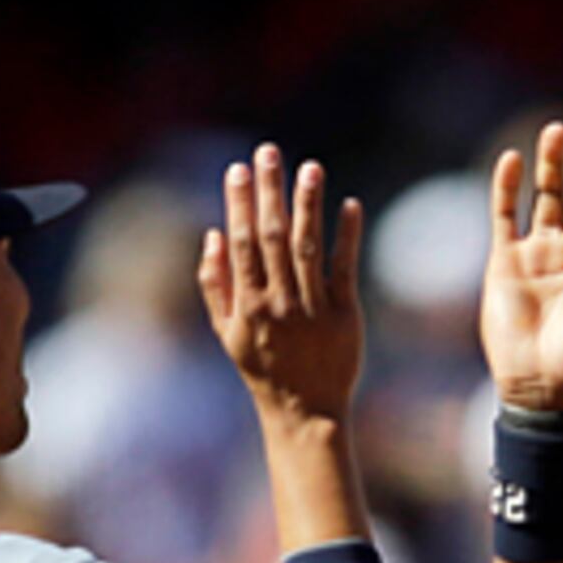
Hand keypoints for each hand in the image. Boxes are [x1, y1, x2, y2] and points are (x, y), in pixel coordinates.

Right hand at [201, 144, 364, 424]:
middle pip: (273, 236)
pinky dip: (348, 236)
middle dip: (270, 191)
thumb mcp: (226, 331)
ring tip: (310, 168)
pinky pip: (346, 269)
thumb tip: (213, 234)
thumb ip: (214, 283)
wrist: (303, 409)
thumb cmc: (261, 367)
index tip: (239, 169)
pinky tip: (349, 205)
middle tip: (270, 152)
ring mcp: (313, 308)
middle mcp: (279, 301)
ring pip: (308, 247)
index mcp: (247, 302)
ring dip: (308, 205)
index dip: (240, 203)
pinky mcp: (345, 315)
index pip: (242, 242)